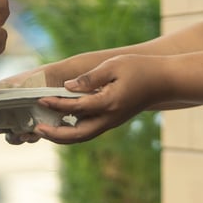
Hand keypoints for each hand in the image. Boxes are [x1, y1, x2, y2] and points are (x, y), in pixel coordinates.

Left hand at [33, 55, 167, 143]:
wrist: (166, 81)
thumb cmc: (141, 68)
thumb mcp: (114, 65)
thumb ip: (90, 77)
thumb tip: (67, 86)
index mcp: (109, 103)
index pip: (77, 108)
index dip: (56, 104)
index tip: (40, 99)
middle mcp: (109, 118)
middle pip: (77, 135)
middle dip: (55, 135)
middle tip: (36, 129)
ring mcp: (111, 122)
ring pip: (82, 137)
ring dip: (62, 137)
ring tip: (43, 131)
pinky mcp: (112, 121)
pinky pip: (89, 131)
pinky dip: (72, 132)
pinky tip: (59, 125)